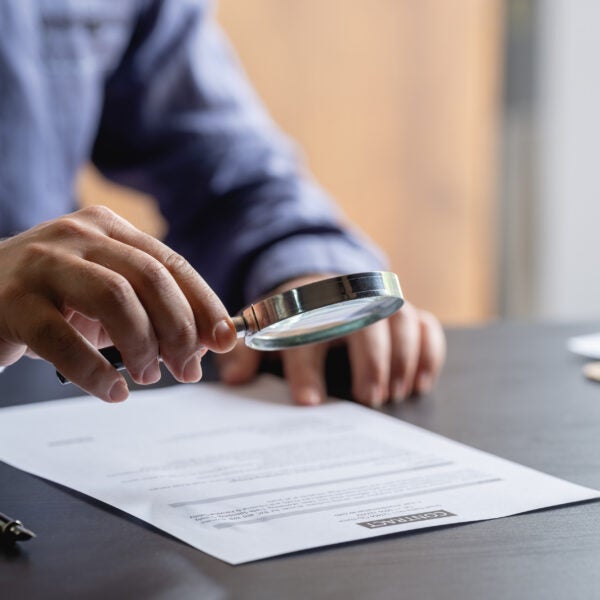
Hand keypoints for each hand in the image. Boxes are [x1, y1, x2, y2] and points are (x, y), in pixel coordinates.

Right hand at [0, 206, 236, 401]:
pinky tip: (113, 390)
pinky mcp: (11, 301)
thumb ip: (152, 311)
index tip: (225, 339)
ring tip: (149, 376)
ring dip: (143, 344)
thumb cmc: (51, 299)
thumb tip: (204, 343)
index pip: (172, 264)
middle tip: (188, 368)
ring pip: (114, 298)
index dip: (205, 304)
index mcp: (109, 231)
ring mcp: (43, 264)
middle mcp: (79, 237)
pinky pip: (63, 339)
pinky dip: (97, 372)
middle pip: (150, 278)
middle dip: (180, 329)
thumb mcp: (107, 296)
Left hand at [217, 276, 445, 406]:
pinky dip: (429, 352)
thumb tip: (235, 380)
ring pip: (402, 320)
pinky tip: (419, 382)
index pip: (307, 333)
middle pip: (365, 323)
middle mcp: (349, 300)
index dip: (306, 368)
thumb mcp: (263, 332)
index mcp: (308, 306)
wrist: (319, 288)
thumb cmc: (291, 320)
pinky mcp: (405, 312)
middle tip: (368, 400)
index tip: (308, 402)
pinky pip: (427, 326)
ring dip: (402, 358)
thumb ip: (245, 354)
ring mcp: (381, 303)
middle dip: (369, 362)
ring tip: (394, 394)